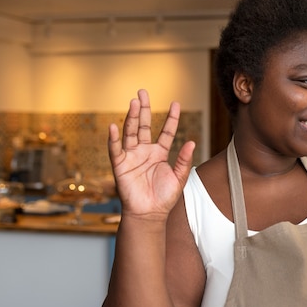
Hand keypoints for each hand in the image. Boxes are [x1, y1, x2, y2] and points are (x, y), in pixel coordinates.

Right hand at [108, 89, 195, 220]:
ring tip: (134, 102)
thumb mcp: (179, 177)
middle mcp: (144, 151)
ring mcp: (131, 157)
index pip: (166, 131)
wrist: (150, 214)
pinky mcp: (120, 165)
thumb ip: (183, 160)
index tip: (176, 103)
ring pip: (131, 133)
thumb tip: (192, 142)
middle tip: (142, 92)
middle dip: (144, 109)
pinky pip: (116, 149)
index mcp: (159, 153)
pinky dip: (114, 138)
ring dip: (132, 118)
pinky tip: (114, 126)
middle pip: (144, 126)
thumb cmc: (164, 197)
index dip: (171, 118)